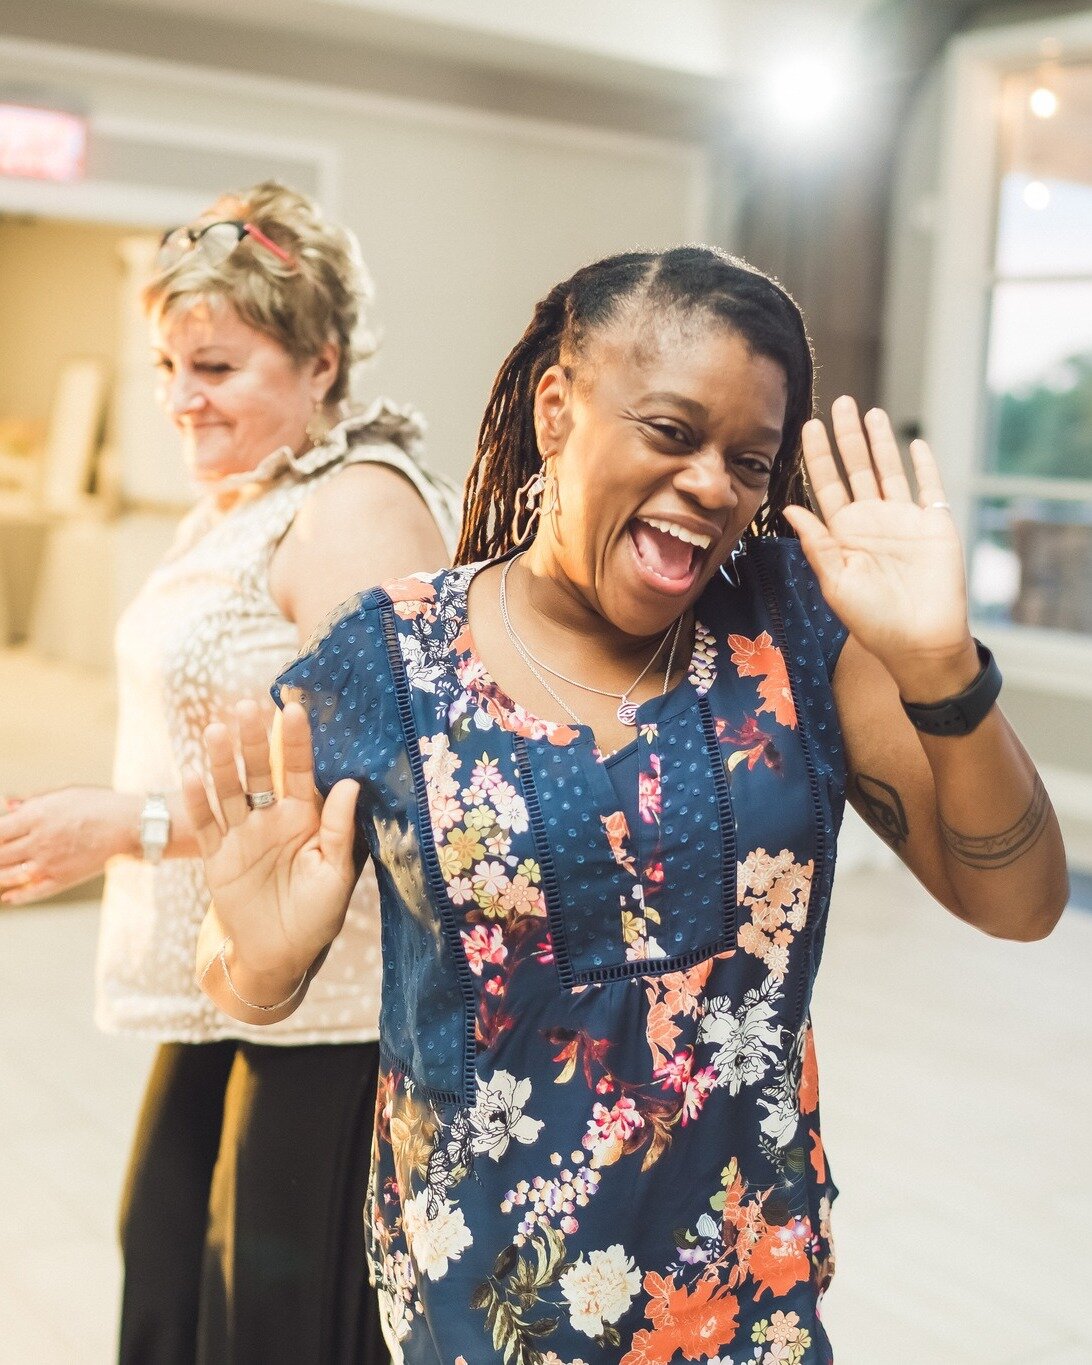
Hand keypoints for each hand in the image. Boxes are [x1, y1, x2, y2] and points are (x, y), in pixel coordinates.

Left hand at [0, 786, 136, 904]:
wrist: (130, 826)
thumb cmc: (100, 804)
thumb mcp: (65, 792)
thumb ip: (32, 799)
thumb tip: (7, 804)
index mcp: (37, 816)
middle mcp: (39, 841)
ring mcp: (49, 863)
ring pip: (9, 875)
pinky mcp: (62, 879)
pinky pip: (33, 892)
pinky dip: (17, 897)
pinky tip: (8, 897)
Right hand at [182, 700, 359, 982]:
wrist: (279, 955)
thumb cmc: (317, 916)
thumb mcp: (336, 874)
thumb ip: (338, 829)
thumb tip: (351, 783)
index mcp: (305, 819)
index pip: (300, 771)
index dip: (297, 742)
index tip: (293, 710)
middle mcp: (271, 819)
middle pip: (260, 772)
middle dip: (253, 740)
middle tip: (246, 706)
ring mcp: (242, 836)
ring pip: (229, 791)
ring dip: (221, 763)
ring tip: (215, 732)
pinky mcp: (217, 858)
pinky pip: (207, 827)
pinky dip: (199, 805)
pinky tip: (193, 779)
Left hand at [783, 397, 975, 693]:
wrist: (920, 642)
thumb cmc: (873, 621)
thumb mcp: (836, 582)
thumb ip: (816, 544)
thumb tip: (790, 508)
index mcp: (843, 534)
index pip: (826, 486)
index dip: (817, 457)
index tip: (807, 427)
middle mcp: (871, 521)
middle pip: (857, 468)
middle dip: (846, 436)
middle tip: (839, 402)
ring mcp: (903, 520)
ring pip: (889, 470)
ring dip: (881, 442)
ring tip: (871, 412)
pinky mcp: (935, 526)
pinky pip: (930, 488)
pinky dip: (924, 465)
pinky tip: (915, 443)